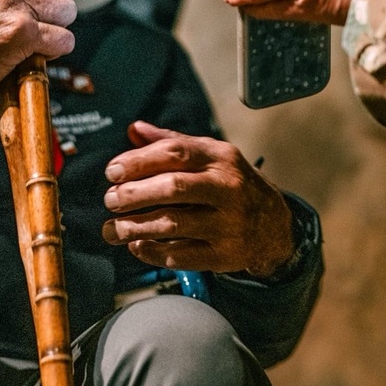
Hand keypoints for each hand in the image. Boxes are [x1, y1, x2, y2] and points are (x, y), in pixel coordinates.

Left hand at [101, 120, 295, 276]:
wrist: (274, 226)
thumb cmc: (230, 185)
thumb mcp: (210, 156)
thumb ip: (171, 143)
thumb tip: (134, 129)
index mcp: (220, 158)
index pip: (175, 153)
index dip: (138, 162)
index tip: (113, 172)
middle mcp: (227, 189)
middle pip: (173, 188)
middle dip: (134, 194)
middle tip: (110, 200)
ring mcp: (228, 224)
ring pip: (173, 225)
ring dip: (135, 227)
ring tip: (112, 229)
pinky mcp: (225, 255)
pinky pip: (181, 256)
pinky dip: (153, 252)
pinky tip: (137, 246)